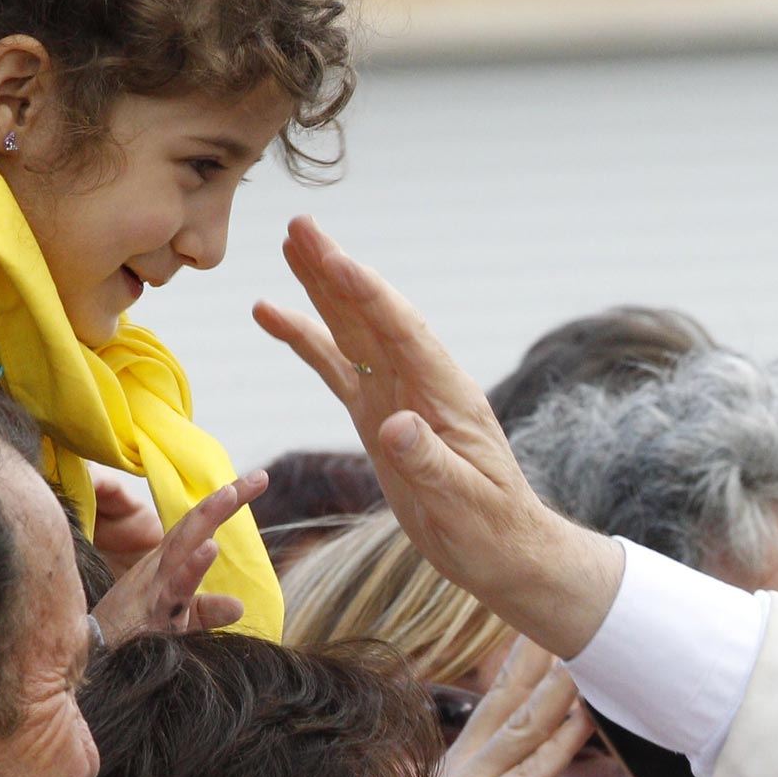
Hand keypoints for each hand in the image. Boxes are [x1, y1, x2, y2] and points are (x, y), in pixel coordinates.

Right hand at [90, 471, 266, 644]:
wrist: (94, 662)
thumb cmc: (130, 636)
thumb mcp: (175, 621)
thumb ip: (207, 611)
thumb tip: (239, 606)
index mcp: (166, 565)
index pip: (199, 526)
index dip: (226, 502)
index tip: (259, 478)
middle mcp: (160, 568)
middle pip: (195, 526)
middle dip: (226, 498)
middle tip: (259, 476)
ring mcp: (155, 587)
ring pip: (182, 547)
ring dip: (206, 519)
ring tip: (230, 494)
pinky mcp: (151, 611)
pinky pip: (174, 587)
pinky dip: (191, 567)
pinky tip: (209, 548)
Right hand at [253, 217, 623, 658]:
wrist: (504, 552)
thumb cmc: (492, 529)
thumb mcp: (463, 503)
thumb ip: (429, 462)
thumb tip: (394, 425)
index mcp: (448, 396)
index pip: (403, 333)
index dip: (369, 295)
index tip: (335, 259)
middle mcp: (422, 385)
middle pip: (373, 316)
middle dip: (337, 271)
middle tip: (300, 224)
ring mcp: (398, 397)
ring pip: (353, 332)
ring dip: (322, 290)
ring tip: (290, 244)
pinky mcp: (378, 418)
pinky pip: (337, 370)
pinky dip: (306, 341)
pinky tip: (273, 315)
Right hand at [398, 639, 664, 776]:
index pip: (501, 713)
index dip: (524, 673)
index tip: (547, 633)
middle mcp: (463, 776)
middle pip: (507, 707)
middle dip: (536, 661)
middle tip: (563, 613)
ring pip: (522, 732)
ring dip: (556, 692)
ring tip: (586, 651)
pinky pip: (527, 776)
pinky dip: (557, 746)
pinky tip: (583, 718)